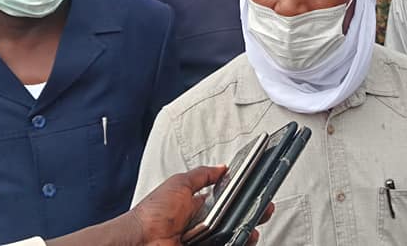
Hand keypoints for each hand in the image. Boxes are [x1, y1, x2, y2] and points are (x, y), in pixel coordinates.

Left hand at [44, 166, 273, 245]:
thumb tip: (222, 167)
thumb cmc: (154, 213)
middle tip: (265, 208)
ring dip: (247, 230)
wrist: (141, 240)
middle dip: (252, 213)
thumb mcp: (179, 184)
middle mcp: (203, 225)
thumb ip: (201, 175)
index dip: (243, 196)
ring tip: (255, 225)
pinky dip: (239, 242)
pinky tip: (246, 238)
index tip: (257, 191)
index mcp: (198, 207)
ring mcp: (205, 241)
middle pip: (234, 219)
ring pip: (234, 236)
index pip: (227, 201)